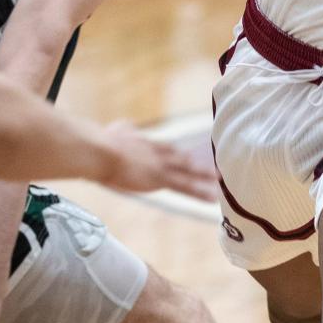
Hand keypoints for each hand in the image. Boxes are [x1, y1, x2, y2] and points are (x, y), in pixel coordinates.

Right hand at [102, 123, 218, 199]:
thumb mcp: (116, 130)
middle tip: (211, 165)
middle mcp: (158, 153)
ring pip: (189, 171)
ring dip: (205, 175)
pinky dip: (200, 193)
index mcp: (147, 143)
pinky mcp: (161, 179)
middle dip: (196, 162)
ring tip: (220, 178)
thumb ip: (124, 128)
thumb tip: (127, 123)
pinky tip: (212, 198)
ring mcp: (162, 166)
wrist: (102, 152)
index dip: (176, 153)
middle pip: (181, 157)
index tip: (186, 154)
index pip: (166, 148)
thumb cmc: (102, 143)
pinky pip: (185, 187)